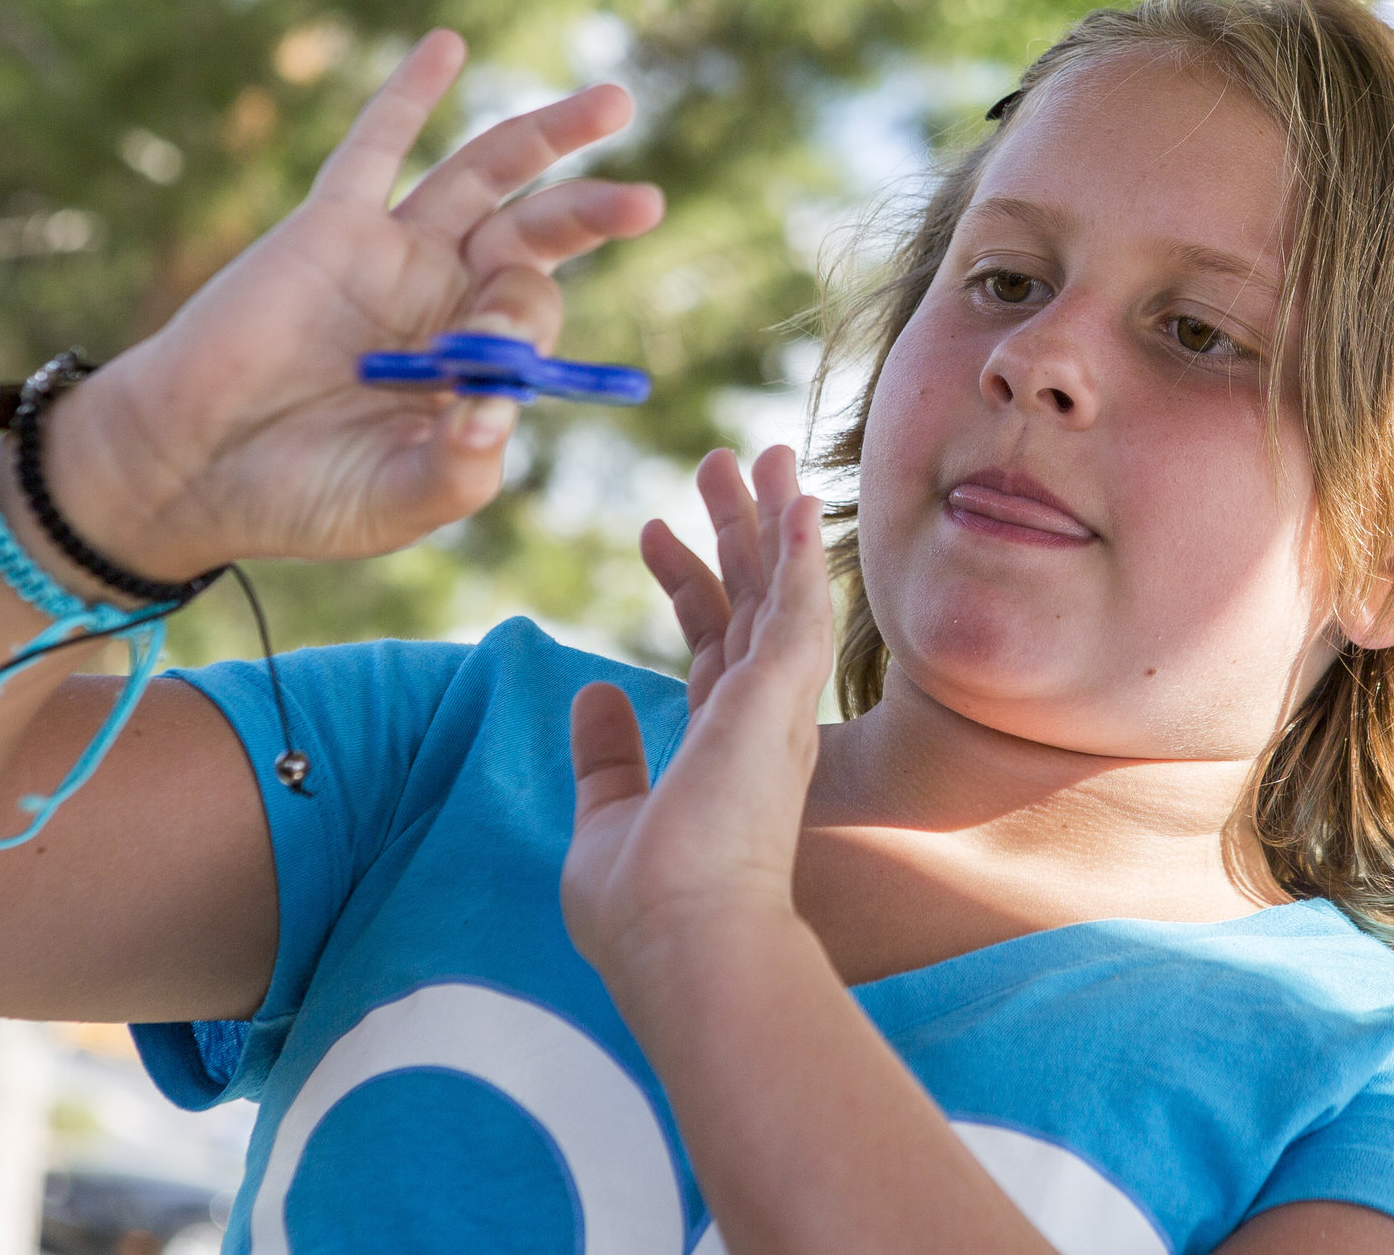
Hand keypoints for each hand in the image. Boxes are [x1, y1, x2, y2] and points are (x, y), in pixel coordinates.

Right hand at [46, 31, 662, 576]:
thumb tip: (499, 411)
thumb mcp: (394, 502)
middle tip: (647, 202)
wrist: (188, 469)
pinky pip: (375, 147)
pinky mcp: (329, 225)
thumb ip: (458, 467)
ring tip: (614, 103)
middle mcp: (445, 301)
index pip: (532, 319)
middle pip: (535, 236)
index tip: (487, 365)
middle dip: (591, 213)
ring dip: (546, 135)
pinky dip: (408, 96)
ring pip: (483, 176)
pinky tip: (447, 46)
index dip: (524, 329)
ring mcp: (392, 255)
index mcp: (474, 367)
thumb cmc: (296, 495)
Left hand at [561, 446, 834, 988]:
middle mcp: (759, 725)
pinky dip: (799, 551)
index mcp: (723, 752)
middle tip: (722, 459)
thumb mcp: (607, 817)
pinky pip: (798, 605)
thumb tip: (594, 695)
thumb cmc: (645, 908)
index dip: (686, 582)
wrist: (683, 944)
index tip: (651, 530)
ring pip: (780, 590)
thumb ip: (607, 756)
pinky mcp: (779, 698)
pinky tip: (796, 499)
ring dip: (771, 519)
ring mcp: (774, 711)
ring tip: (759, 450)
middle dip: (737, 529)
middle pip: (751, 602)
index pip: (710, 647)